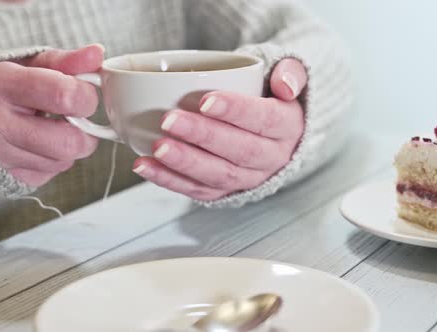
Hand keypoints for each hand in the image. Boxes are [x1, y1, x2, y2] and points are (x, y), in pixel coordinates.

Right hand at [0, 45, 103, 185]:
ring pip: (63, 162)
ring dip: (69, 147)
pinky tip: (38, 146)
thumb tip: (96, 55)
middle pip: (69, 141)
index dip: (86, 97)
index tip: (82, 94)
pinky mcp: (4, 179)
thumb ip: (63, 61)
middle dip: (86, 132)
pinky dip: (52, 161)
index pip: (64, 95)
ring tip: (52, 130)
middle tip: (77, 120)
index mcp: (2, 85)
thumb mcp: (23, 64)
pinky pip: (49, 175)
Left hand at [132, 58, 307, 200]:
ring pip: (218, 175)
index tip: (205, 101)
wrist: (273, 133)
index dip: (235, 111)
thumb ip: (290, 72)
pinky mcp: (226, 192)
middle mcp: (272, 158)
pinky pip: (198, 190)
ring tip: (156, 147)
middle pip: (238, 150)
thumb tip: (285, 85)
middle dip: (202, 136)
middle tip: (168, 120)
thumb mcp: (287, 76)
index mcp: (288, 127)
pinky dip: (169, 180)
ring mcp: (249, 178)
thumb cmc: (270, 96)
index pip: (264, 120)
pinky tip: (146, 166)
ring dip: (184, 162)